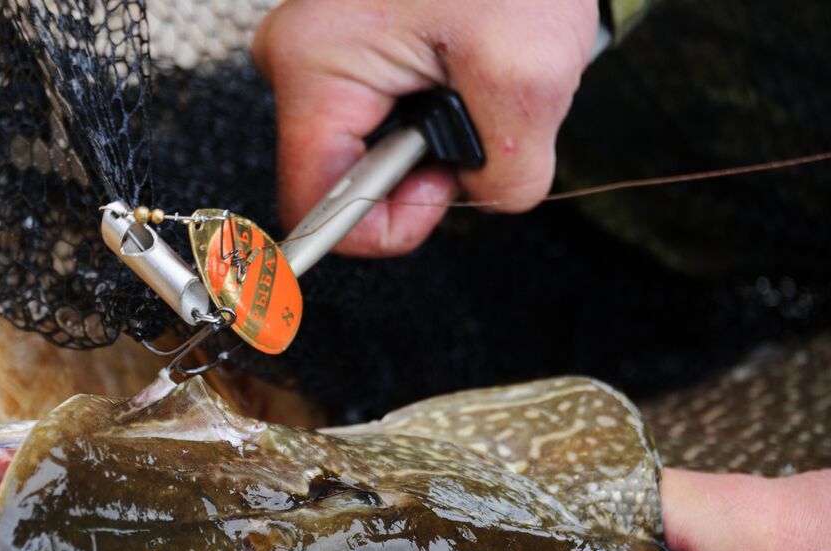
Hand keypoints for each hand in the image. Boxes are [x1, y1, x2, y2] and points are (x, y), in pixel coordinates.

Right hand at [251, 0, 599, 255]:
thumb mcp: (532, 78)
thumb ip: (504, 179)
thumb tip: (475, 199)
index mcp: (315, 66)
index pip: (316, 206)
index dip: (385, 226)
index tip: (441, 193)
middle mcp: (298, 58)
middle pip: (342, 176)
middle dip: (417, 171)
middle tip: (475, 115)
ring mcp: (319, 49)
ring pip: (367, 147)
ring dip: (431, 136)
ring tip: (474, 78)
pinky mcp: (345, 43)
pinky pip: (379, 112)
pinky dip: (431, 105)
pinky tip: (462, 65)